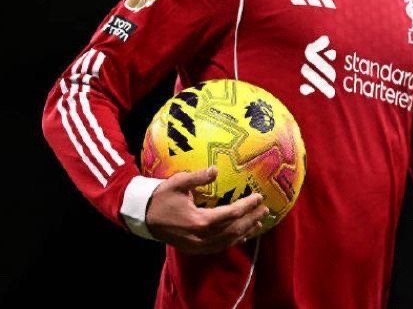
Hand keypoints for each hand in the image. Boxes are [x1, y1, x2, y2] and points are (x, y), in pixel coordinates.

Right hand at [145, 167, 267, 253]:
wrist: (143, 216)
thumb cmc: (162, 196)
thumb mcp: (178, 182)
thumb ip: (197, 177)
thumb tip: (215, 169)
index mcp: (199, 220)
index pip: (230, 214)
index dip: (247, 206)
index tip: (259, 197)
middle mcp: (201, 236)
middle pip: (233, 230)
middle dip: (251, 220)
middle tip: (265, 210)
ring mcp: (198, 245)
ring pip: (228, 241)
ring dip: (245, 232)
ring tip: (259, 222)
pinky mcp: (195, 248)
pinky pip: (219, 246)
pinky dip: (233, 240)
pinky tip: (241, 235)